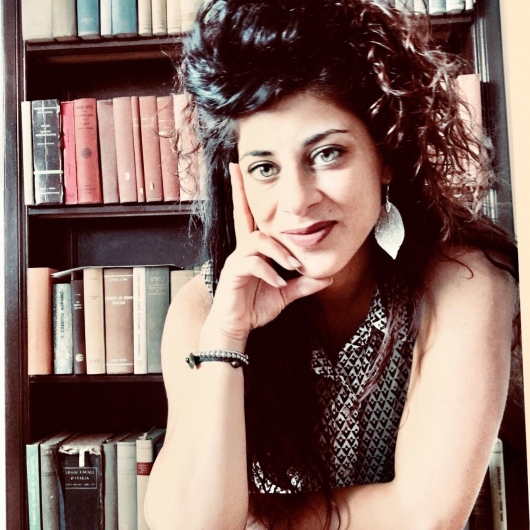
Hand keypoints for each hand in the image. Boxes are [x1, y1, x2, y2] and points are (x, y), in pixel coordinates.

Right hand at [200, 163, 331, 349]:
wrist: (236, 328)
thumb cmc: (255, 307)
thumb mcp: (286, 294)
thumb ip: (305, 284)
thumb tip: (328, 276)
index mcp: (254, 250)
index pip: (252, 218)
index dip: (246, 195)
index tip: (241, 172)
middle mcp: (243, 249)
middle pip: (242, 214)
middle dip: (239, 190)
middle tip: (237, 168)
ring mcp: (236, 259)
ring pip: (257, 240)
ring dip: (278, 250)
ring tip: (292, 266)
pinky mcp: (233, 273)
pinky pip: (252, 263)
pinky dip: (270, 272)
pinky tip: (280, 284)